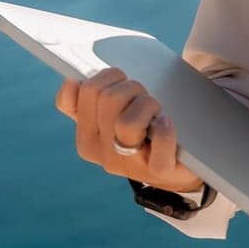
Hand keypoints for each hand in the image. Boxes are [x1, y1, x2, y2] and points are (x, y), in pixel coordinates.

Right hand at [55, 67, 205, 195]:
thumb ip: (91, 98)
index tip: (117, 82)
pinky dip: (165, 130)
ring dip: (148, 105)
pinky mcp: (158, 171)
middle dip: (131, 87)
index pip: (78, 94)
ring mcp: (129, 165)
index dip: (102, 77)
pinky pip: (159, 143)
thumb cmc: (142, 130)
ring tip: (156, 111)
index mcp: (86, 137)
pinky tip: (166, 122)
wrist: (176, 167)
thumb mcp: (112, 114)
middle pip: (107, 99)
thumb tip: (72, 82)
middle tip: (142, 96)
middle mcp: (103, 153)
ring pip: (127, 123)